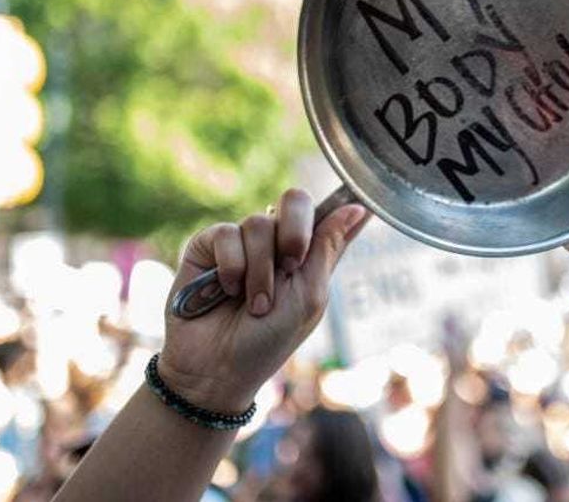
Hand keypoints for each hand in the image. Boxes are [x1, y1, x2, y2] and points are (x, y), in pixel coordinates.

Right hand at [158, 191, 369, 412]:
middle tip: (291, 265)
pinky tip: (225, 292)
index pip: (326, 213)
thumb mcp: (310, 296)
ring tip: (254, 303)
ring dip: (260, 270)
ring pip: (258, 223)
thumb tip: (360, 207)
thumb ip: (328, 248)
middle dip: (295, 233)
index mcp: (306, 254)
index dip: (336, 209)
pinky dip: (231, 267)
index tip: (348, 214)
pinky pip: (225, 234)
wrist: (218, 369)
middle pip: (294, 200)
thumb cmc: (268, 340)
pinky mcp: (207, 246)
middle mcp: (275, 242)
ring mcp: (241, 241)